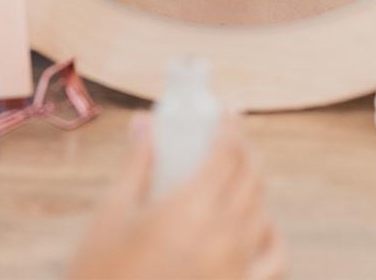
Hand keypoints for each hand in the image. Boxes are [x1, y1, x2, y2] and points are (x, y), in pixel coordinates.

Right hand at [69, 113, 285, 279]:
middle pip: (251, 177)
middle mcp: (224, 234)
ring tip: (238, 174)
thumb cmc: (102, 270)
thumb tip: (144, 123)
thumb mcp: (113, 213)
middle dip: (245, 149)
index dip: (232, 127)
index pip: (228, 154)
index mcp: (191, 208)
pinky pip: (273, 258)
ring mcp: (237, 267)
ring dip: (254, 185)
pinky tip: (259, 224)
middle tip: (231, 136)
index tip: (227, 111)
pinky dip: (272, 235)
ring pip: (262, 211)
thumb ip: (138, 164)